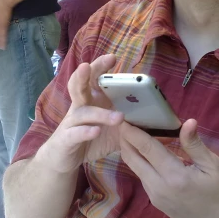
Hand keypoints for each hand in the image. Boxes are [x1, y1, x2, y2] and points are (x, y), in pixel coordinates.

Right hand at [37, 54, 124, 173]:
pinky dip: (85, 131)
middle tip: (90, 66)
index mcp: (91, 100)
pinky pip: (75, 134)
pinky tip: (96, 131)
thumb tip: (154, 118)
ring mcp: (71, 123)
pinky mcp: (66, 139)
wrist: (64, 160)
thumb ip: (129, 122)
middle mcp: (79, 107)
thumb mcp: (112, 129)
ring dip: (100, 114)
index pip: (93, 78)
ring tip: (119, 117)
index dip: (99, 66)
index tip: (112, 58)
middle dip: (85, 74)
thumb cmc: (89, 139)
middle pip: (79, 86)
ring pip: (83, 113)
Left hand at [119, 119, 218, 217]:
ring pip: (134, 168)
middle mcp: (158, 186)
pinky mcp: (154, 201)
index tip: (124, 118)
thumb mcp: (212, 166)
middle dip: (125, 139)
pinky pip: (142, 176)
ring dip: (131, 150)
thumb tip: (188, 121)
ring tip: (135, 132)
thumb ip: (194, 144)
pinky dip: (140, 161)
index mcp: (174, 176)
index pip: (146, 148)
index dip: (133, 132)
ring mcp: (154, 196)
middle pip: (132, 158)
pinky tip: (147, 151)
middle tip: (124, 121)